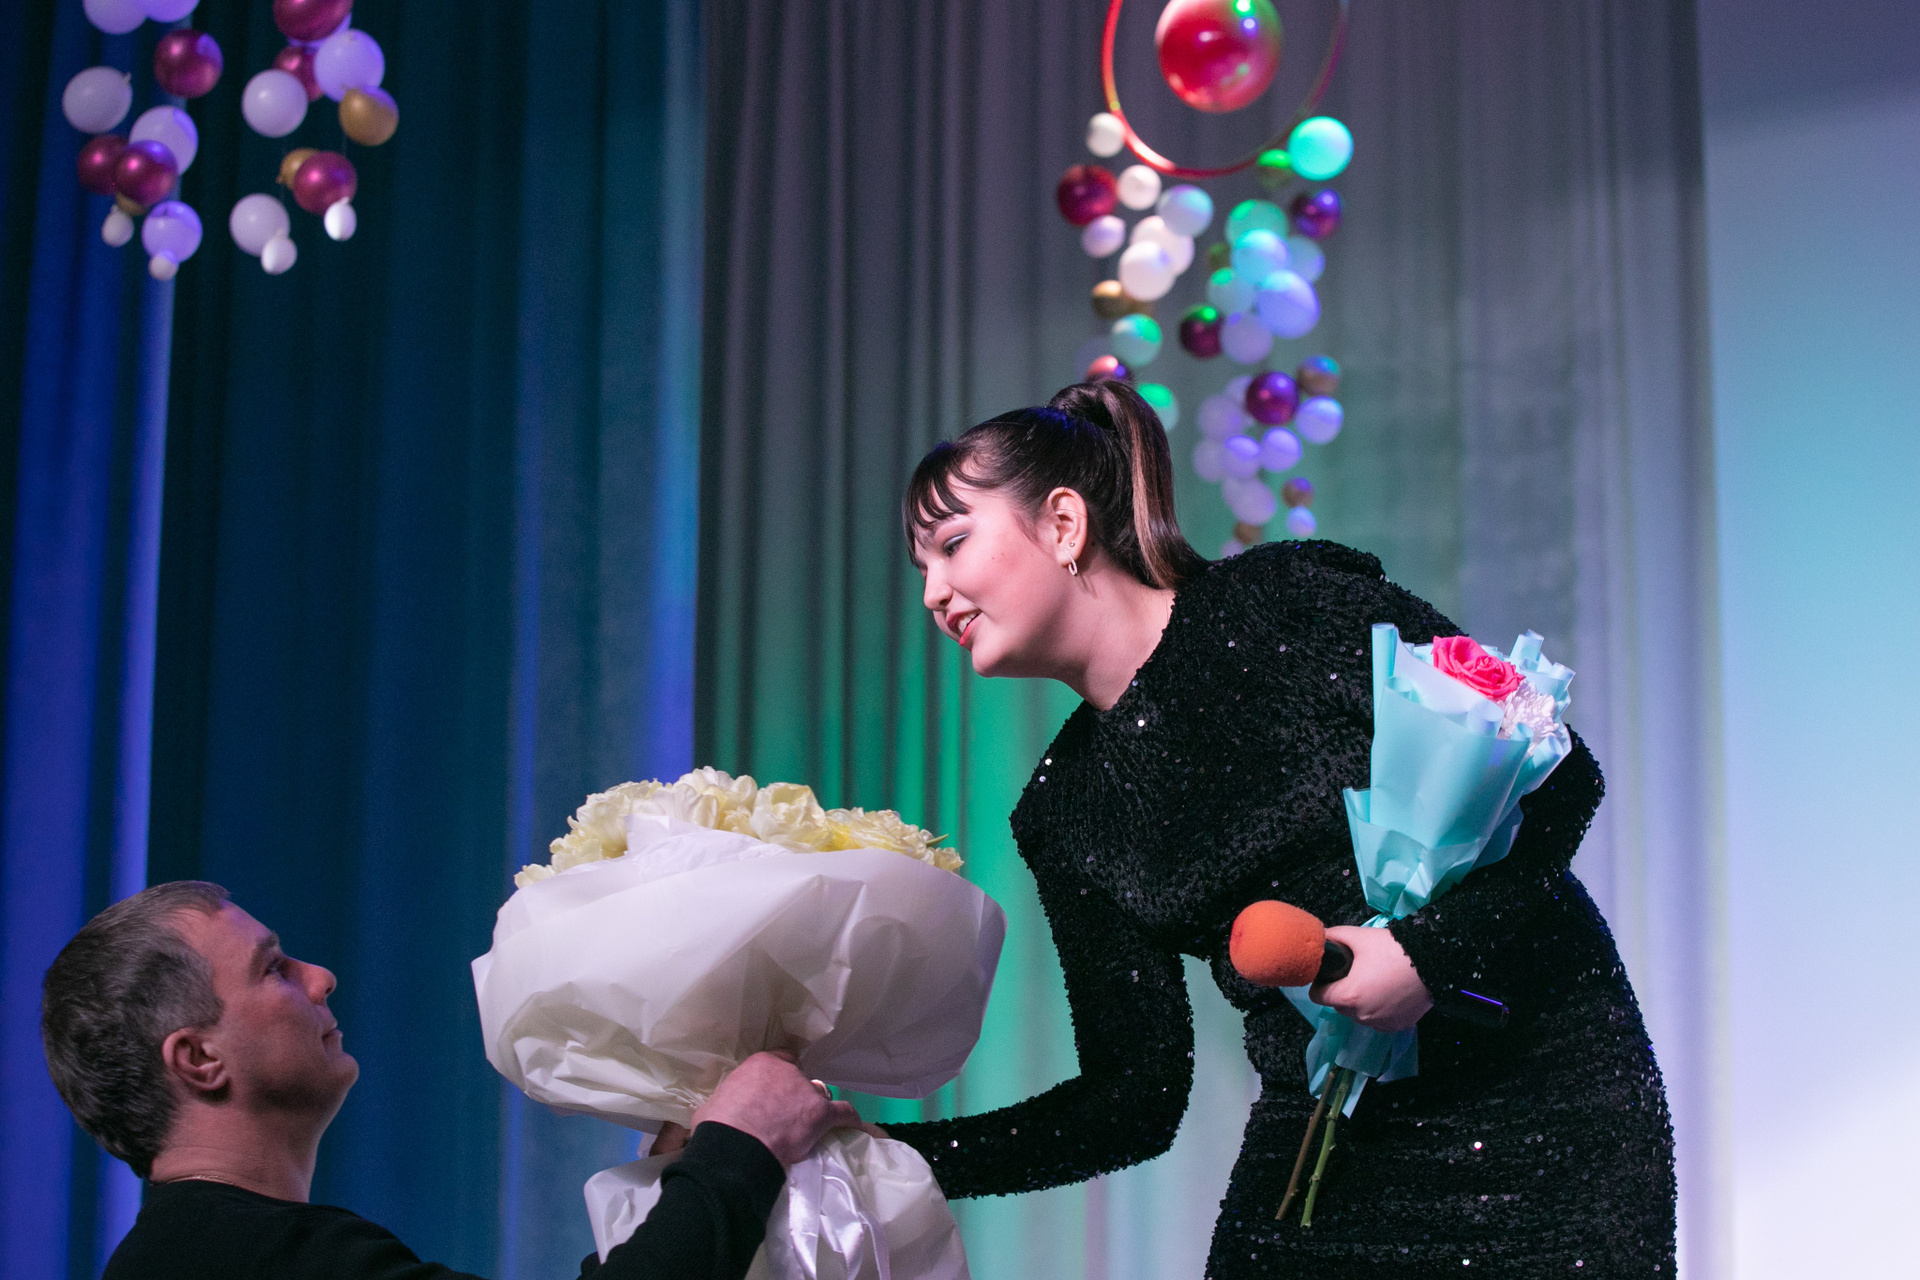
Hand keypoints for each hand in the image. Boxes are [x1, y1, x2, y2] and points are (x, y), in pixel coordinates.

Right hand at [692, 1051, 862, 1166]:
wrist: (735, 1148)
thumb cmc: (717, 1126)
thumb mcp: (714, 1104)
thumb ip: (729, 1101)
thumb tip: (723, 1112)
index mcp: (761, 1064)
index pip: (779, 1061)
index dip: (779, 1078)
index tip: (776, 1091)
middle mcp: (788, 1072)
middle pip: (799, 1080)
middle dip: (794, 1096)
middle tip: (784, 1117)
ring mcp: (807, 1092)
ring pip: (817, 1097)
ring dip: (813, 1109)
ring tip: (809, 1127)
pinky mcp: (821, 1114)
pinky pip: (843, 1112)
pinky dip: (849, 1118)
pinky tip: (853, 1123)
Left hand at [1308, 926, 1432, 1031]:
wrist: (1432, 962)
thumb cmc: (1391, 949)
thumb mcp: (1359, 937)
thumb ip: (1333, 936)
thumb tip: (1320, 937)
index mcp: (1348, 996)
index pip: (1317, 996)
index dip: (1320, 983)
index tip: (1330, 974)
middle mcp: (1361, 1016)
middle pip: (1339, 1005)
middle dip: (1342, 991)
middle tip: (1356, 973)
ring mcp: (1380, 1024)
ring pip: (1358, 1014)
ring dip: (1360, 1002)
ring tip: (1374, 981)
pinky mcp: (1397, 1026)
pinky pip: (1378, 1020)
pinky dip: (1378, 1009)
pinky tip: (1388, 992)